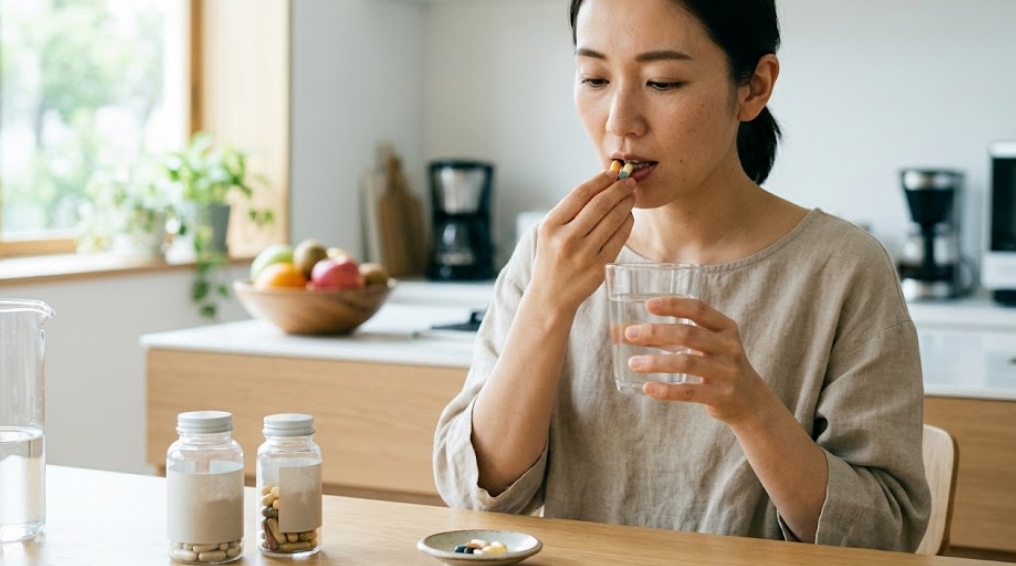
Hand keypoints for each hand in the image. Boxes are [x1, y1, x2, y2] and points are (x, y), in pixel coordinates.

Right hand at [531, 171, 635, 312]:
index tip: (612, 174)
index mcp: (551, 226)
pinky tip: (629, 216)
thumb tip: (601, 186)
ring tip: (631, 196)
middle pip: (599, 205)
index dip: (599, 181)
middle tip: (628, 181)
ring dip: (625, 204)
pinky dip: (627, 223)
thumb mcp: (549, 232)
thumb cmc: (552, 259)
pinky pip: (619, 239)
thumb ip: (570, 211)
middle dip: (618, 189)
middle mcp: (566, 239)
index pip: (580, 194)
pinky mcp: (599, 267)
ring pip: (612, 220)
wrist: (550, 295)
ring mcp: (583, 254)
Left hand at [624, 296, 767, 424]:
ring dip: (656, 362)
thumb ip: (668, 337)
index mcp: (725, 327)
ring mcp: (727, 371)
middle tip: (630, 334)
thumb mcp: (703, 345)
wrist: (749, 400)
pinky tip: (647, 387)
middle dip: (656, 333)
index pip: (698, 308)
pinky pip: (689, 392)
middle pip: (688, 334)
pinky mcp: (721, 395)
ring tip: (633, 363)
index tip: (648, 304)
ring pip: (686, 363)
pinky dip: (666, 390)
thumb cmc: (716, 364)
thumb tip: (621, 330)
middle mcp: (729, 346)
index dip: (673, 305)